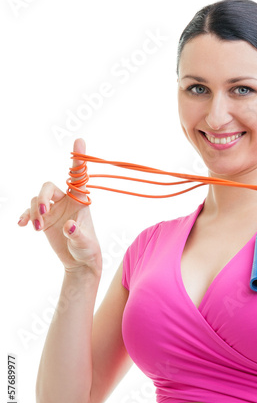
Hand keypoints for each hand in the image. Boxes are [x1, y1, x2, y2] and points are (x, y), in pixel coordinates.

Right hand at [18, 138, 101, 273]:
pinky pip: (29, 211)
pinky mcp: (43, 219)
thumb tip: (69, 226)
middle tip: (42, 215)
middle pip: (48, 187)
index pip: (79, 176)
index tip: (80, 140)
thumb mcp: (85, 244)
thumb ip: (77, 234)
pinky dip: (26, 216)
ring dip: (33, 211)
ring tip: (37, 228)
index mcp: (80, 201)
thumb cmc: (87, 250)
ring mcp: (53, 209)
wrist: (79, 262)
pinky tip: (23, 225)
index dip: (79, 158)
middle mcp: (65, 201)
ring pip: (36, 198)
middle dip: (41, 199)